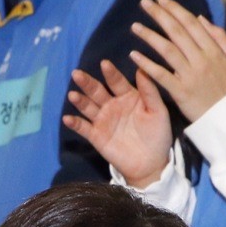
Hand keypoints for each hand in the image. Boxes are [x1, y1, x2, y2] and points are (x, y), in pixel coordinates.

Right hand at [63, 61, 171, 188]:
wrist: (152, 163)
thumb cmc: (157, 134)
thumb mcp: (158, 111)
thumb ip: (150, 92)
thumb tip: (141, 69)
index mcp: (128, 96)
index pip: (116, 82)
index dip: (110, 73)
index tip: (104, 63)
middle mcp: (112, 105)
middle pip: (97, 91)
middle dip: (87, 83)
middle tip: (77, 73)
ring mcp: (103, 120)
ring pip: (88, 107)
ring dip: (80, 101)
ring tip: (72, 95)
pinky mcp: (97, 136)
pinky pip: (84, 128)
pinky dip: (75, 123)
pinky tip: (68, 118)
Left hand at [129, 0, 225, 121]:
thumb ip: (218, 36)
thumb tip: (200, 18)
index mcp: (213, 50)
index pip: (191, 24)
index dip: (175, 9)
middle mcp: (201, 59)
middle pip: (177, 32)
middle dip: (159, 15)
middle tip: (144, 3)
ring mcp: (190, 75)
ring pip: (167, 50)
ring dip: (149, 36)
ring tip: (134, 26)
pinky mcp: (180, 92)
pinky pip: (161, 75)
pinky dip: (147, 64)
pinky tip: (134, 55)